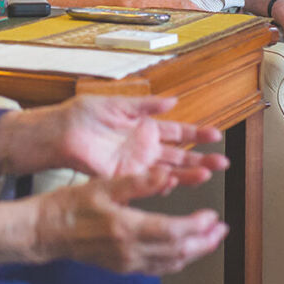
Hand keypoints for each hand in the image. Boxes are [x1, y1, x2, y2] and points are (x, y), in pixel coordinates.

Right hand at [36, 168, 228, 274]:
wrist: (46, 232)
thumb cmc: (71, 204)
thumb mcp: (104, 185)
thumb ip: (139, 182)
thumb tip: (169, 174)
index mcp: (127, 227)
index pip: (174, 231)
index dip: (198, 225)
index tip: (213, 214)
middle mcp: (130, 251)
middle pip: (179, 252)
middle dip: (205, 242)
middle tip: (222, 230)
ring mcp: (127, 263)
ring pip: (171, 264)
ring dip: (195, 253)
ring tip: (210, 240)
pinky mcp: (122, 268)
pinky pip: (158, 269)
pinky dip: (176, 260)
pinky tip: (182, 251)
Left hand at [57, 95, 226, 183]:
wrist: (61, 131)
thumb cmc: (85, 114)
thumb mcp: (119, 104)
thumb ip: (146, 105)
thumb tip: (173, 100)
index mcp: (145, 127)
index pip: (179, 133)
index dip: (198, 135)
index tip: (216, 136)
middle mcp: (145, 148)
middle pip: (180, 155)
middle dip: (202, 159)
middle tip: (222, 162)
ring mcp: (136, 164)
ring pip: (169, 170)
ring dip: (188, 173)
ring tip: (207, 174)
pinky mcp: (124, 176)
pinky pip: (147, 182)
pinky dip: (163, 183)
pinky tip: (177, 182)